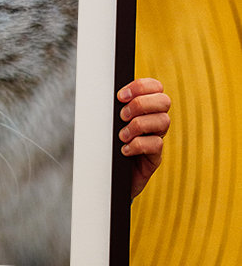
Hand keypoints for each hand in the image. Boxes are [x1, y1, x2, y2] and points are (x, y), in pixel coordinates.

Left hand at [117, 77, 170, 199]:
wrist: (108, 178)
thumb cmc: (107, 146)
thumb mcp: (108, 124)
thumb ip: (112, 108)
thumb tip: (100, 92)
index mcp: (145, 108)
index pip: (155, 87)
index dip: (141, 86)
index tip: (120, 96)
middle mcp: (155, 121)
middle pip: (164, 101)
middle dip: (140, 104)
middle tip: (122, 116)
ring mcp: (156, 138)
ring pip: (163, 121)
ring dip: (138, 125)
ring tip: (122, 136)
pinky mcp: (155, 157)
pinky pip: (156, 144)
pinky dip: (138, 145)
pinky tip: (124, 150)